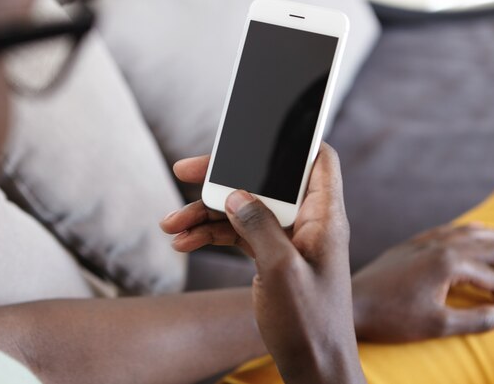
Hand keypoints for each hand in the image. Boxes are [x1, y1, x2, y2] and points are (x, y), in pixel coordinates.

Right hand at [162, 145, 365, 383]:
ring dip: (206, 212)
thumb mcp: (281, 271)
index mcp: (323, 217)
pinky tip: (183, 243)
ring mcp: (286, 238)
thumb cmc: (309, 323)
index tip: (254, 133)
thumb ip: (259, 225)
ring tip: (170, 225)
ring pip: (244, 208)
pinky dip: (211, 235)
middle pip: (264, 180)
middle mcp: (305, 221)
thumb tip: (236, 192)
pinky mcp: (270, 255)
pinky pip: (237, 234)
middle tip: (186, 171)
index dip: (292, 140)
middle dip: (224, 177)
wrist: (312, 366)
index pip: (317, 159)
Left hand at [353, 223, 493, 341]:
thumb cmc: (391, 317)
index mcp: (447, 263)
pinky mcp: (407, 247)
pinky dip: (460, 230)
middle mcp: (436, 247)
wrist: (352, 304)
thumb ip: (473, 320)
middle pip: (484, 247)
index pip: (492, 278)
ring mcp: (420, 244)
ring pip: (464, 234)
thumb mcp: (436, 324)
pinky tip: (467, 230)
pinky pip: (441, 232)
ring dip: (489, 234)